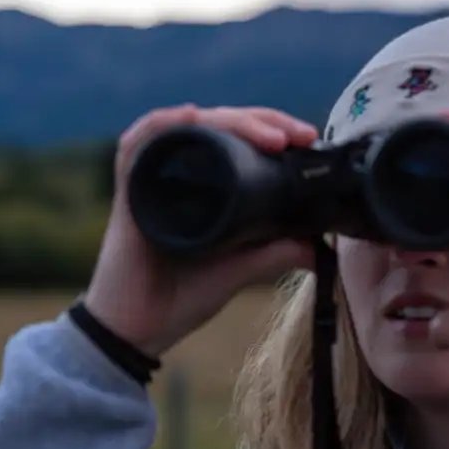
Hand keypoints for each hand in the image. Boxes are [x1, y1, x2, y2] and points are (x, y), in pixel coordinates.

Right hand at [83, 105, 317, 357]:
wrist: (136, 332)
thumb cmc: (178, 297)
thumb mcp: (238, 270)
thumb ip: (274, 253)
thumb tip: (318, 245)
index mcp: (203, 184)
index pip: (237, 136)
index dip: (272, 127)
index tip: (308, 138)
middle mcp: (177, 173)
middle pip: (218, 123)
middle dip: (261, 121)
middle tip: (296, 135)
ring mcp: (151, 179)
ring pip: (189, 126)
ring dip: (229, 120)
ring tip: (266, 134)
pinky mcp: (129, 193)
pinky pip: (138, 145)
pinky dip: (164, 124)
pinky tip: (192, 116)